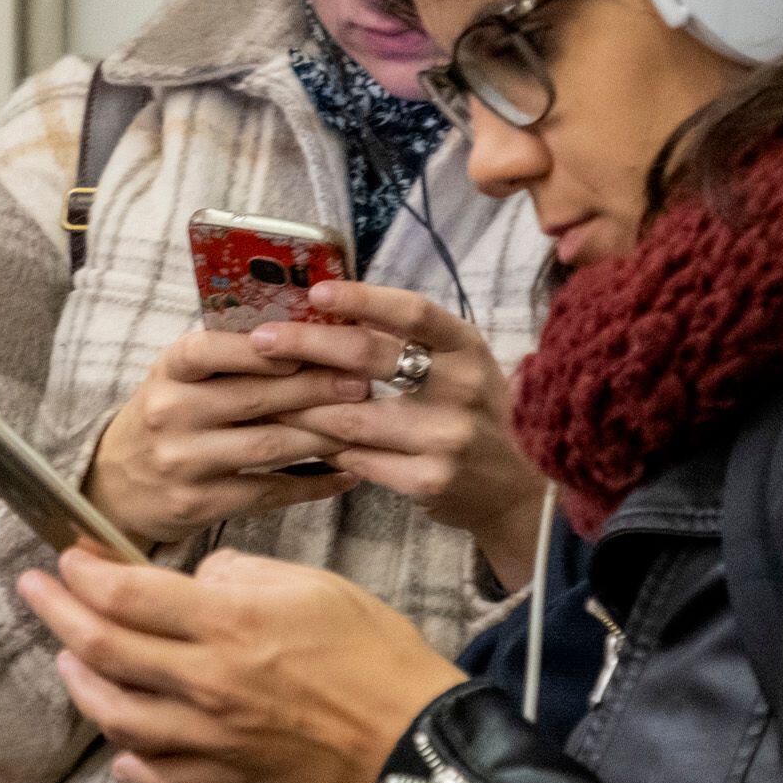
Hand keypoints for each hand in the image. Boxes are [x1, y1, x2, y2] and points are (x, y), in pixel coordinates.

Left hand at [19, 546, 464, 782]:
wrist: (416, 744)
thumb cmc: (375, 656)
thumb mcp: (312, 585)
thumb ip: (240, 578)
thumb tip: (195, 586)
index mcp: (229, 626)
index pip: (126, 595)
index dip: (83, 573)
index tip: (67, 557)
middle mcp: (206, 686)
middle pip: (103, 651)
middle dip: (56, 614)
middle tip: (34, 591)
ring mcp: (210, 743)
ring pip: (115, 717)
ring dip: (81, 685)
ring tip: (69, 661)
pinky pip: (157, 774)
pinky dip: (129, 756)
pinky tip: (122, 742)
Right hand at [85, 327, 368, 544]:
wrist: (115, 486)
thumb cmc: (167, 418)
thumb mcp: (180, 378)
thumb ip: (228, 358)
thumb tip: (308, 331)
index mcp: (168, 370)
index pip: (211, 349)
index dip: (261, 349)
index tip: (311, 345)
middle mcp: (170, 412)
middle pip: (254, 398)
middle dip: (315, 389)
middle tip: (361, 383)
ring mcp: (181, 461)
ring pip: (267, 446)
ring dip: (321, 436)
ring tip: (361, 424)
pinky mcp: (196, 504)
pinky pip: (266, 492)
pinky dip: (311, 484)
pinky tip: (343, 476)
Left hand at [251, 280, 550, 586]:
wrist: (520, 490)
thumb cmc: (476, 413)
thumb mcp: (459, 365)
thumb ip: (409, 340)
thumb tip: (334, 307)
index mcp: (467, 348)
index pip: (413, 311)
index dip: (362, 298)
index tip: (316, 292)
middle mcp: (461, 388)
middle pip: (370, 356)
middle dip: (306, 344)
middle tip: (262, 339)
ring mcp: (445, 438)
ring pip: (350, 416)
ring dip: (299, 403)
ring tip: (262, 390)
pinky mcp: (428, 480)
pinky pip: (356, 458)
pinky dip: (321, 444)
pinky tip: (295, 435)